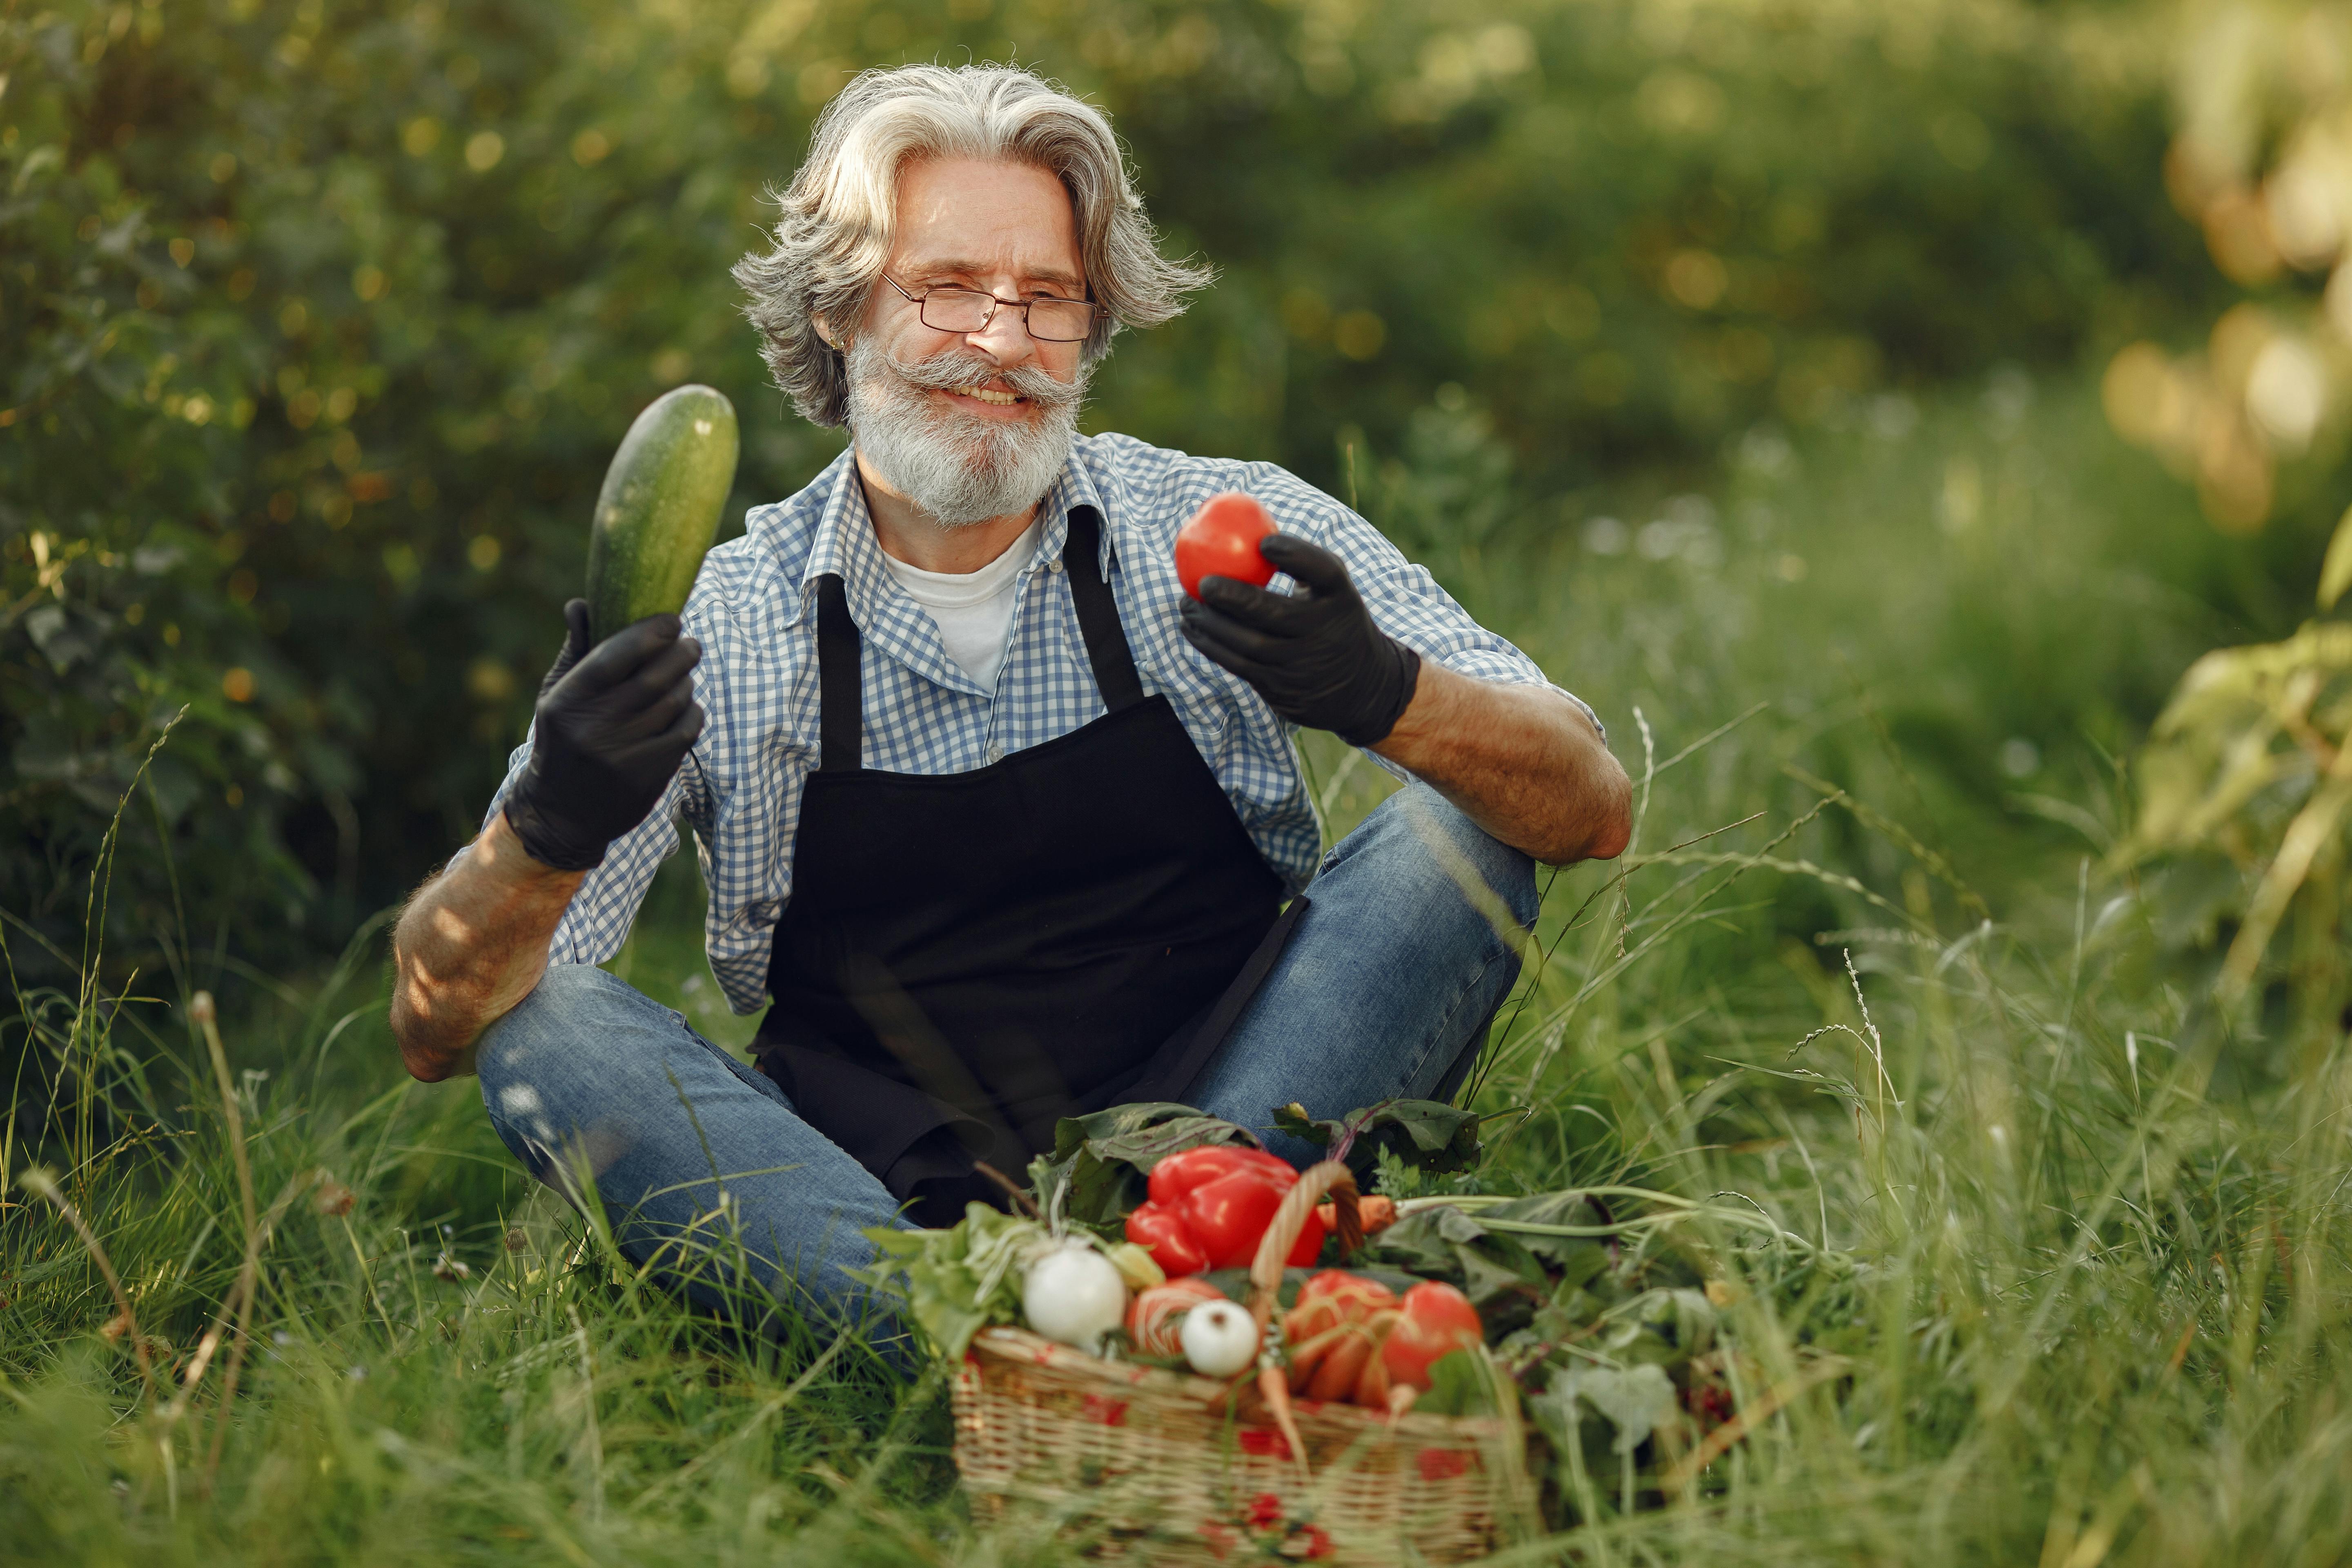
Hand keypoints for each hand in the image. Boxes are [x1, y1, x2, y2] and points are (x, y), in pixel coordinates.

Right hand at [501, 599, 704, 870]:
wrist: (562, 813)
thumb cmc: (563, 740)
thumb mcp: (557, 697)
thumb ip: (576, 651)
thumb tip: (581, 603)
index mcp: (569, 701)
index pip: (616, 655)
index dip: (650, 632)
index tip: (671, 619)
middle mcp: (596, 727)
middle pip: (655, 677)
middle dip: (681, 652)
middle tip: (690, 643)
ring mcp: (626, 753)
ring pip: (675, 701)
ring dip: (687, 681)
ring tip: (684, 674)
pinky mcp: (651, 774)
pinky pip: (687, 730)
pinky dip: (693, 711)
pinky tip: (685, 706)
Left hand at [1178, 534, 1420, 745]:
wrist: (1361, 685)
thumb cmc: (1332, 619)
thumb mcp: (1331, 590)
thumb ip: (1300, 562)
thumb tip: (1244, 528)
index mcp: (1341, 598)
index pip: (1324, 571)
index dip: (1296, 554)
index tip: (1263, 543)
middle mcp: (1325, 633)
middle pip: (1275, 614)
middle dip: (1234, 598)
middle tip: (1203, 582)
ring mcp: (1303, 665)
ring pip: (1248, 644)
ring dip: (1210, 624)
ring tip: (1186, 603)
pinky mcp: (1282, 690)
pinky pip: (1238, 665)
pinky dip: (1210, 646)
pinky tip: (1191, 627)